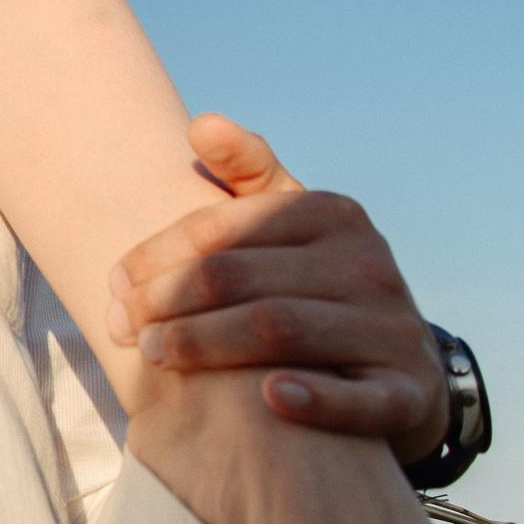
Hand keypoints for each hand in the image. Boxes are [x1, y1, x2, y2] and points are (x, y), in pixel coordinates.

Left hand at [107, 114, 447, 461]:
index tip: (114, 285)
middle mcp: (368, 263)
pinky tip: (268, 399)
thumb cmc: (316, 286)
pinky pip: (360, 399)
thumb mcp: (290, 223)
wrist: (400, 369)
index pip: (222, 228)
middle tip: (122, 328)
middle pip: (242, 278)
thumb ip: (246, 171)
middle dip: (168, 302)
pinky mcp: (409, 392)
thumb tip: (202, 124)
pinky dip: (315, 397)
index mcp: (332, 214)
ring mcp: (392, 329)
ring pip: (282, 329)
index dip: (157, 256)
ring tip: (154, 356)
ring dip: (206, 343)